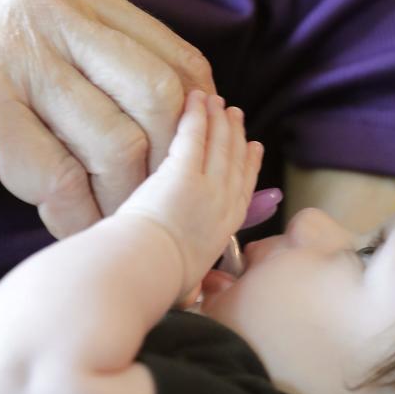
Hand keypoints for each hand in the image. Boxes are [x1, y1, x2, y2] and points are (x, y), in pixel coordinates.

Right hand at [0, 0, 213, 234]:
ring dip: (125, 205)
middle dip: (173, 172)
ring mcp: (13, 59)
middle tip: (162, 219)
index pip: (180, 60)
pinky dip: (76, 220)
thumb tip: (184, 132)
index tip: (196, 177)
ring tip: (114, 233)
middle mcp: (50, 14)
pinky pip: (61, 180)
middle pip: (163, 99)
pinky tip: (68, 235)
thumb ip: (92, 69)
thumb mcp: (22, 45)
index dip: (202, 128)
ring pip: (118, 143)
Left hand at [118, 92, 263, 299]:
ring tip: (217, 101)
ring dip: (219, 119)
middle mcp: (221, 205)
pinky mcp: (182, 171)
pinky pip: (193, 135)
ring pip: (218, 144)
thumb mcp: (187, 290)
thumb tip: (193, 296)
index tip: (254, 147)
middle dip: (236, 135)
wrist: (141, 272)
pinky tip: (196, 97)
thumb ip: (195, 287)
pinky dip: (196, 114)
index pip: (243, 191)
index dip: (250, 165)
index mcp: (224, 232)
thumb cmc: (154, 284)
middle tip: (235, 114)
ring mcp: (204, 186)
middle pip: (234, 161)